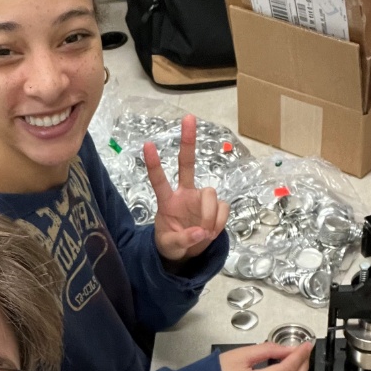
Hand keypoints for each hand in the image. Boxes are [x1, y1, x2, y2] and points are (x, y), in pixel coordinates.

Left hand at [144, 114, 229, 260]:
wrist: (187, 253)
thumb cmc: (171, 244)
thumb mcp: (170, 247)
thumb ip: (182, 240)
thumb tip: (200, 233)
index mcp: (167, 201)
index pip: (159, 180)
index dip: (154, 164)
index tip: (147, 144)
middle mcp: (185, 194)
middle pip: (187, 163)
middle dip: (188, 141)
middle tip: (188, 117)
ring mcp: (201, 198)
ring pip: (211, 195)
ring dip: (209, 216)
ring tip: (204, 232)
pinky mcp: (217, 207)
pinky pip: (223, 211)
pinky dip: (219, 223)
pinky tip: (211, 232)